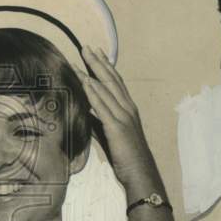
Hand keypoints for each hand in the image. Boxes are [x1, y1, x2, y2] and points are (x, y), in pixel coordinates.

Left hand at [77, 46, 163, 193]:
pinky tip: (85, 82)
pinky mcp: (117, 127)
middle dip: (98, 62)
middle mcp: (128, 108)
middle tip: (86, 47)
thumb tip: (86, 112)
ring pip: (106, 89)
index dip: (105, 66)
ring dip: (92, 72)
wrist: (140, 173)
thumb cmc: (126, 157)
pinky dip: (94, 92)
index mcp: (128, 109)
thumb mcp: (110, 135)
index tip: (96, 53)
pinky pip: (103, 106)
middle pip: (111, 79)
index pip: (115, 82)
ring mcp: (124, 116)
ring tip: (80, 59)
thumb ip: (99, 121)